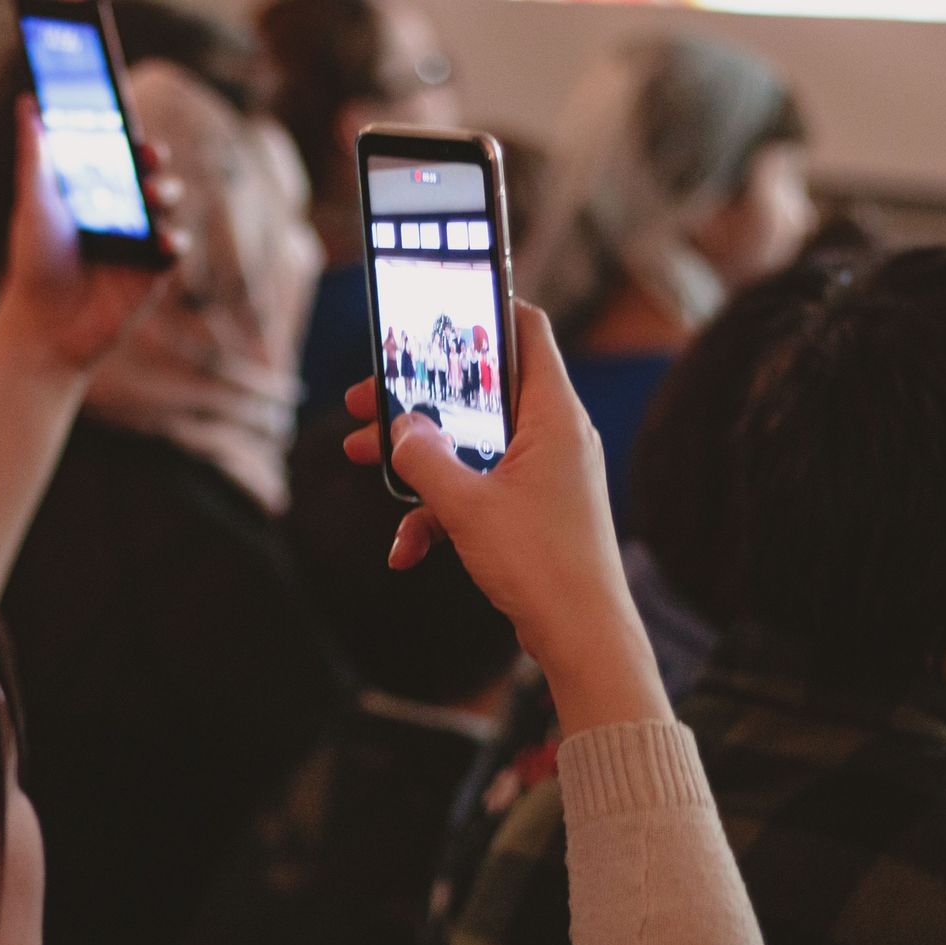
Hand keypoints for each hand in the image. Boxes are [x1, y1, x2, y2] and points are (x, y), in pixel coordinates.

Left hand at [0, 96, 180, 370]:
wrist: (46, 326)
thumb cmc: (35, 263)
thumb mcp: (33, 203)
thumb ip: (35, 154)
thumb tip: (27, 102)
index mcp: (94, 189)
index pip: (119, 150)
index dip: (129, 131)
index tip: (130, 116)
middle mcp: (122, 210)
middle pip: (149, 171)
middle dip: (154, 158)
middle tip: (149, 153)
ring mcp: (141, 241)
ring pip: (167, 204)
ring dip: (166, 192)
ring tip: (153, 193)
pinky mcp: (154, 273)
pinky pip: (175, 248)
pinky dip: (173, 239)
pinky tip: (162, 239)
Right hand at [342, 302, 671, 730]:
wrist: (582, 635)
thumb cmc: (540, 563)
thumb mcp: (466, 505)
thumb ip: (425, 458)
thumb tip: (400, 426)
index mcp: (552, 413)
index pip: (524, 329)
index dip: (481, 308)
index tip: (431, 309)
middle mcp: (554, 434)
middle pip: (480, 391)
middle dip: (420, 397)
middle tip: (367, 399)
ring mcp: (545, 473)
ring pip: (472, 445)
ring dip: (419, 457)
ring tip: (363, 460)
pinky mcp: (534, 511)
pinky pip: (480, 493)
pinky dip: (441, 513)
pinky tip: (406, 550)